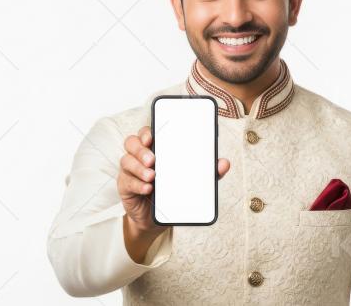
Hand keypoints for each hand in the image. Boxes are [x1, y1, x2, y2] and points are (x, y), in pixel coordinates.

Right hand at [118, 125, 229, 259]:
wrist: (156, 219)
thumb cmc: (173, 192)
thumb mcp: (192, 181)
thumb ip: (208, 172)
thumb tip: (224, 163)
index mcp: (155, 149)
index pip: (147, 133)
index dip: (147, 132)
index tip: (152, 136)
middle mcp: (140, 156)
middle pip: (132, 142)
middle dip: (141, 149)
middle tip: (153, 159)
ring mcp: (130, 171)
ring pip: (126, 160)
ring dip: (138, 167)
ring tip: (152, 176)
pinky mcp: (125, 186)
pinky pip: (126, 181)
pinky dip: (137, 184)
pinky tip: (147, 188)